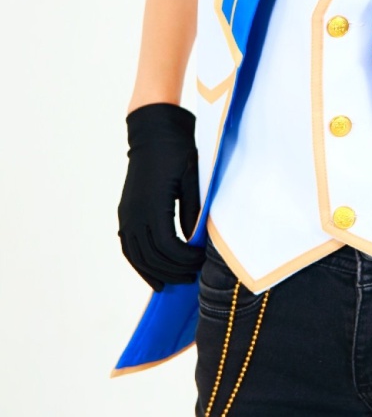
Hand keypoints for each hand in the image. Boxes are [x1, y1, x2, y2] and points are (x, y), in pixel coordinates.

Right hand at [117, 102, 204, 291]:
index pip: (168, 248)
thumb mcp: (191, 179)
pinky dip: (138, 262)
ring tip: (171, 283)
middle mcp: (135, 214)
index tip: (200, 264)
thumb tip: (194, 242)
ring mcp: (127, 214)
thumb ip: (192, 212)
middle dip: (173, 271)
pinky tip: (149, 271)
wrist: (153, 132)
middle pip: (152, 257)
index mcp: (154, 207)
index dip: (185, 261)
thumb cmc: (177, 152)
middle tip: (192, 278)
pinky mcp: (125, 211)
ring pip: (136, 256)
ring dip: (153, 272)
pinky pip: (127, 245)